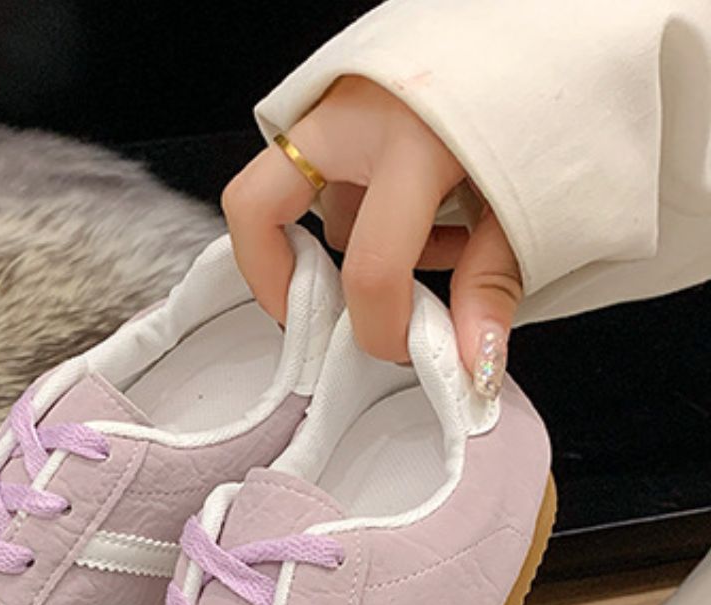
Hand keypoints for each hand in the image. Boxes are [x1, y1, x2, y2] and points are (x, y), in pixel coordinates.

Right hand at [221, 75, 520, 397]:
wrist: (560, 21)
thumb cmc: (546, 91)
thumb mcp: (533, 194)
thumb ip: (493, 281)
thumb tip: (471, 359)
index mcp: (413, 141)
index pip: (372, 267)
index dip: (383, 330)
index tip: (406, 350)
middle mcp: (357, 118)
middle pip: (257, 207)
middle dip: (272, 278)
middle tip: (312, 316)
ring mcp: (343, 106)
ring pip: (312, 202)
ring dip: (352, 247)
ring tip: (428, 255)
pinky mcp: (350, 105)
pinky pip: (336, 176)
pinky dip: (369, 213)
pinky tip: (429, 219)